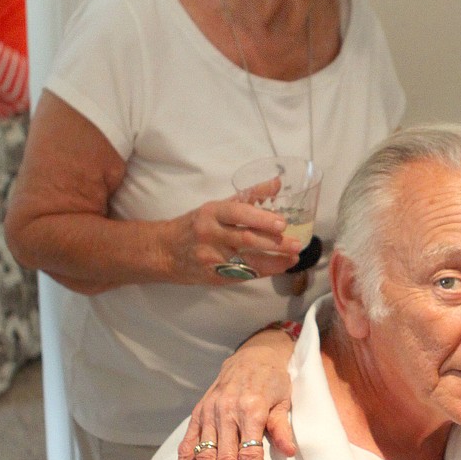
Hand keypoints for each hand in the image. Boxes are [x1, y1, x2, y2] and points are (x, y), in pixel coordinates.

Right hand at [166, 194, 303, 283]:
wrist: (164, 252)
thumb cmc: (196, 225)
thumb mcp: (217, 206)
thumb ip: (248, 196)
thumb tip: (277, 183)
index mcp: (211, 212)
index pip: (238, 213)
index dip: (261, 218)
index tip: (282, 223)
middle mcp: (210, 234)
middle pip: (246, 239)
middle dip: (274, 243)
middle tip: (296, 244)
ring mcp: (212, 258)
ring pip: (247, 261)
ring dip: (275, 261)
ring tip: (294, 258)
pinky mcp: (214, 276)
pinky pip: (244, 275)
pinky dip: (264, 271)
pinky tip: (279, 266)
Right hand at [175, 328, 296, 459]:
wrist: (252, 355)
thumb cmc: (273, 381)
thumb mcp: (284, 400)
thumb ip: (282, 427)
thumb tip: (289, 452)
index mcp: (252, 410)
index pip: (250, 453)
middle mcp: (227, 412)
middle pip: (226, 458)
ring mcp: (209, 413)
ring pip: (205, 454)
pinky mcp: (198, 413)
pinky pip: (188, 442)